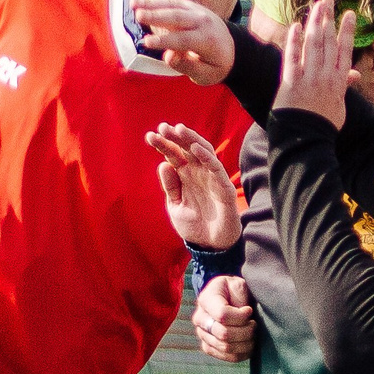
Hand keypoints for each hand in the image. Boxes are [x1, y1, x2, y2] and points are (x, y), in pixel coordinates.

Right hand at [135, 0, 234, 85]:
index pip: (184, 40)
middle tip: (138, 16)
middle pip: (178, 17)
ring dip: (152, 4)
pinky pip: (173, 2)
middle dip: (157, 16)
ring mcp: (199, 12)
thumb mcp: (206, 75)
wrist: (232, 49)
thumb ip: (187, 67)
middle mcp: (204, 22)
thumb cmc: (215, 66)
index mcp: (208, 40)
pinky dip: (156, 1)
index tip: (146, 43)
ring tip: (132, 4)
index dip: (164, 41)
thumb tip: (168, 57)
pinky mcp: (192, 7)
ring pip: (173, 6)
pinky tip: (139, 2)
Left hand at [146, 122, 242, 248]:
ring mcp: (211, 178)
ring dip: (191, 140)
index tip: (150, 136)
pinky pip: (216, 168)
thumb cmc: (194, 225)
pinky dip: (206, 157)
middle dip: (176, 136)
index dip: (163, 144)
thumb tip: (163, 164)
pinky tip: (194, 149)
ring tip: (179, 130)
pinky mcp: (224, 186)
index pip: (174, 155)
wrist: (210, 246)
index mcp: (185, 176)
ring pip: (203, 152)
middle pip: (187, 148)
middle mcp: (198, 173)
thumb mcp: (175, 206)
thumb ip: (170, 187)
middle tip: (163, 127)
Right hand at [193, 275, 256, 362]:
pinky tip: (249, 345)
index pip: (222, 315)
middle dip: (245, 331)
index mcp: (206, 300)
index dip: (241, 316)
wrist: (227, 297)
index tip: (250, 310)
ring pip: (225, 347)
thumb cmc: (235, 290)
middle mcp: (200, 319)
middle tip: (254, 324)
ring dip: (245, 343)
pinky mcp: (208, 346)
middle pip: (224, 334)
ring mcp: (202, 334)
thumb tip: (244, 314)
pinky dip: (241, 354)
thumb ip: (239, 297)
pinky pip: (225, 357)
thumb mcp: (238, 285)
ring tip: (253, 334)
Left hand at [275, 0, 356, 128]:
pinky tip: (296, 26)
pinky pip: (292, 58)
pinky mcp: (291, 83)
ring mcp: (308, 79)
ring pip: (313, 45)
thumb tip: (354, 75)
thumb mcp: (340, 107)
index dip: (347, 30)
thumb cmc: (323, 126)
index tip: (349, 14)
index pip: (345, 51)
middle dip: (329, 19)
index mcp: (339, 82)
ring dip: (315, 23)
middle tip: (328, 0)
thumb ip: (345, 87)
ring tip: (316, 6)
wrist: (306, 141)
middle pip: (328, 42)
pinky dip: (294, 41)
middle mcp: (326, 77)